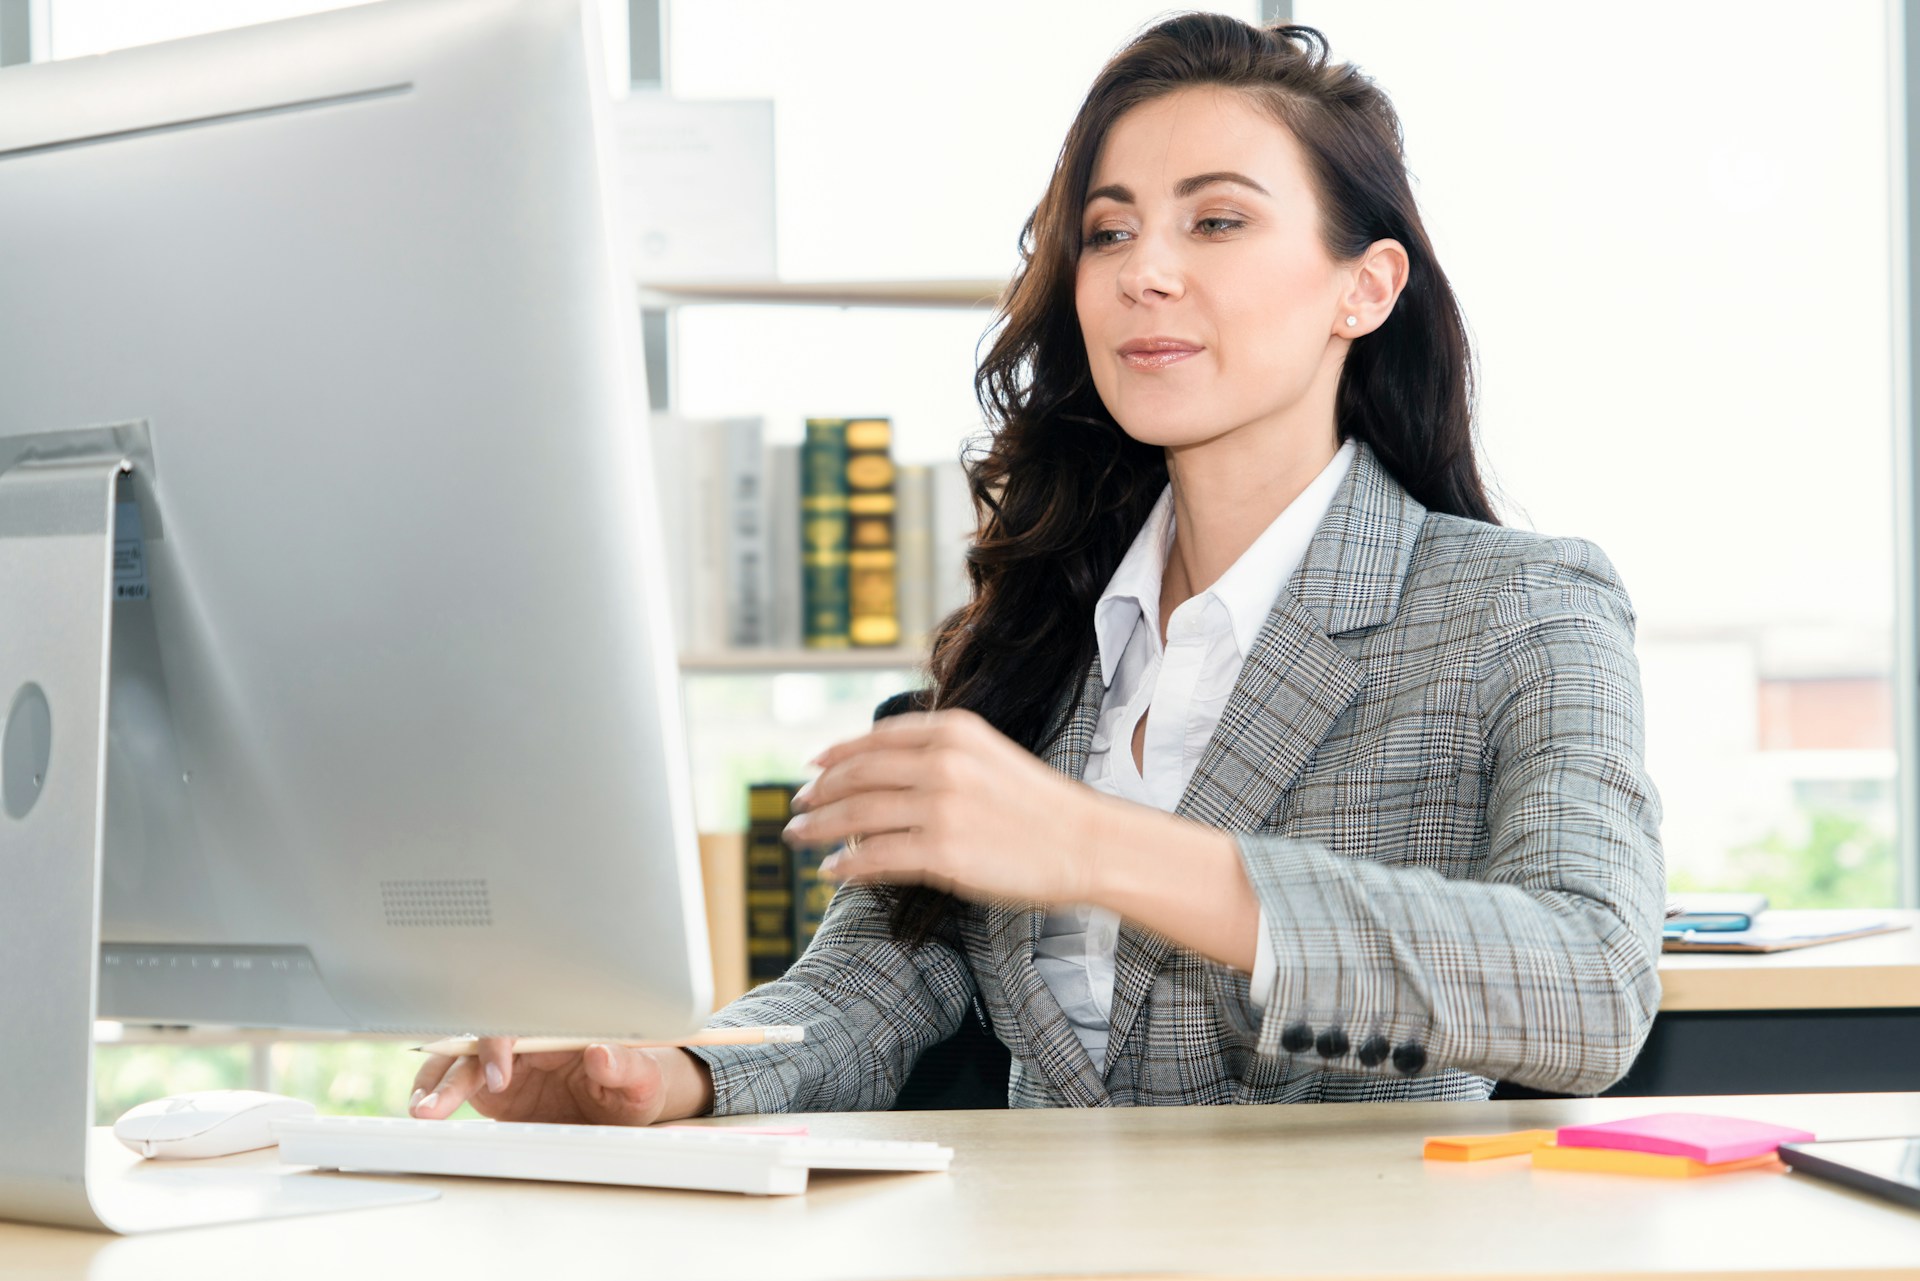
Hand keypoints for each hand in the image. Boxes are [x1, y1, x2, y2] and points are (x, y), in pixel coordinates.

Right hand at [408, 1037, 704, 1125]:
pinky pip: (458, 1083)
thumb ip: (626, 1065)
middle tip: (437, 1102)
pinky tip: (424, 1106)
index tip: (499, 1078)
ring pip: (461, 1061)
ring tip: (422, 1110)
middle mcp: (528, 1040)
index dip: (502, 1045)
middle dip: (454, 1065)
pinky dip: (437, 1092)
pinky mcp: (493, 1088)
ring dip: (437, 1081)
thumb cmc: (636, 1082)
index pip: (521, 1022)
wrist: (627, 1108)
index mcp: (559, 1027)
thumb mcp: (643, 1077)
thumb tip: (602, 1053)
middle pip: (480, 1039)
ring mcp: (507, 1063)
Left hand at [783, 707, 1105, 904]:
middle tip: (797, 807)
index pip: (876, 739)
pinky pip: (875, 857)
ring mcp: (940, 807)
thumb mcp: (990, 757)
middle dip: (818, 792)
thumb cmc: (1041, 808)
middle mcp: (942, 762)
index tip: (813, 767)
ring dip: (819, 828)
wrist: (1086, 843)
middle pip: (857, 775)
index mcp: (954, 731)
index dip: (837, 754)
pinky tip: (831, 872)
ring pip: (856, 816)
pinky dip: (846, 865)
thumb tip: (882, 773)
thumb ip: (941, 755)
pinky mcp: (942, 852)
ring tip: (799, 837)